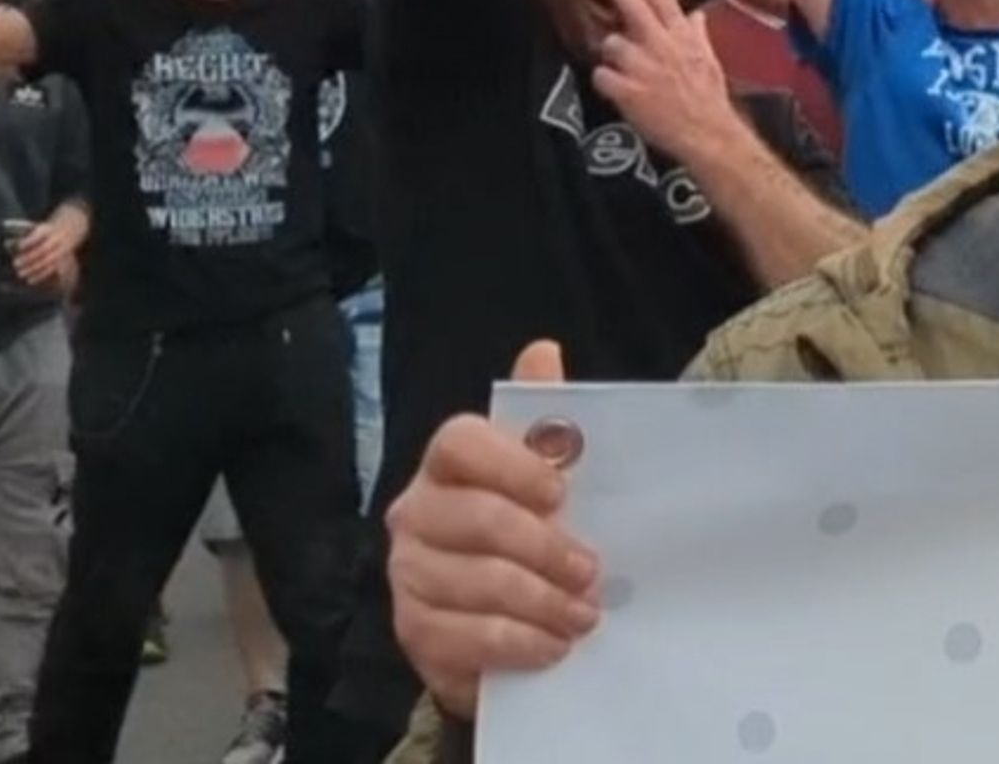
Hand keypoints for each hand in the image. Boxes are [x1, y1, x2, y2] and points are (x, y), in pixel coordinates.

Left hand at [12, 211, 85, 287]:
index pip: (38, 235)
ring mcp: (59, 250)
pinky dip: (40, 275)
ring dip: (33, 268)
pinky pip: (51, 269)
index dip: (28, 241)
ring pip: (47, 260)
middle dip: (28, 257)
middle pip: (42, 249)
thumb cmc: (40, 231)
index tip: (17, 247)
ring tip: (19, 274)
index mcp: (46, 229)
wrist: (68, 230)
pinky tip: (29, 280)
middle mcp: (54, 239)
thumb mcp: (30, 228)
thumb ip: (10, 233)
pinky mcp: (60, 260)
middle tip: (14, 264)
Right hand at [388, 340, 598, 721]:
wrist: (488, 618)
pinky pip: (469, 637)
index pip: (461, 443)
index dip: (512, 464)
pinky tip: (554, 646)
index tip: (561, 492)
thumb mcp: (538, 475)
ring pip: (478, 583)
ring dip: (541, 603)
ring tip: (583, 615)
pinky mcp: (414, 632)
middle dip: (544, 548)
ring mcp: (408, 573)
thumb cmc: (520, 529)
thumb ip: (541, 418)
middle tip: (590, 571)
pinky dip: (519, 643)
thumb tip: (543, 351)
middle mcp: (415, 512)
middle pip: (478, 520)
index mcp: (445, 463)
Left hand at [592, 0, 736, 163]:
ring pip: (611, 44)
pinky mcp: (628, 91)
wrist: (706, 133)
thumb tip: (696, 15)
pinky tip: (616, 89)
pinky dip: (605, 81)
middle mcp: (661, 45)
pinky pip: (601, 75)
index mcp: (682, 36)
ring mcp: (643, 67)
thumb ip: (698, 34)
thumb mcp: (710, 59)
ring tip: (626, 70)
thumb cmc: (709, 98)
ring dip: (613, 54)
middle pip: (632, 5)